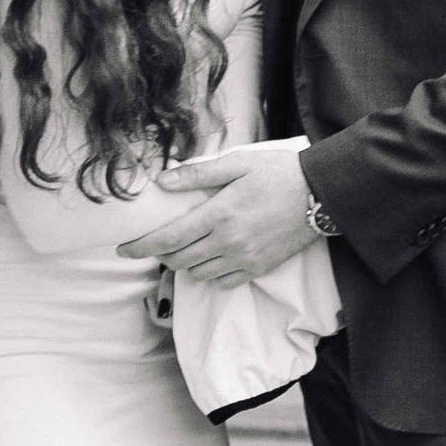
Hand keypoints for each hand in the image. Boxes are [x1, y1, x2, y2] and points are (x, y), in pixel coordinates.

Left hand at [123, 139, 321, 287]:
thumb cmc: (279, 173)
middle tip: (157, 242)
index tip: (124, 248)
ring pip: (198, 273)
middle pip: (179, 260)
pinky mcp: (259, 269)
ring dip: (185, 264)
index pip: (168, 238)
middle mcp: (228, 242)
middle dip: (160, 254)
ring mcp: (244, 259)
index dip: (140, 246)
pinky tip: (212, 258)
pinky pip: (223, 282)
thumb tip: (163, 181)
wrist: (320, 193)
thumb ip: (198, 175)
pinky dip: (210, 274)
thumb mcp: (238, 163)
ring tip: (186, 248)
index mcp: (219, 214)